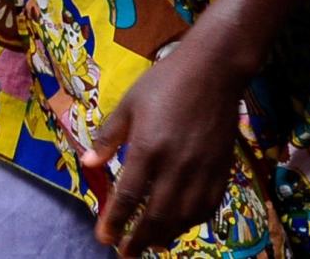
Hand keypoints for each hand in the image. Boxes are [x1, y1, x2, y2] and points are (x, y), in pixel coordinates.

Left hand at [84, 39, 247, 255]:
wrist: (214, 70)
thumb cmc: (165, 82)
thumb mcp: (129, 104)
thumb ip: (108, 137)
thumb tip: (87, 164)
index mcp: (149, 148)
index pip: (128, 196)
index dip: (114, 222)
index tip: (104, 239)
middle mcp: (176, 166)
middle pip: (156, 215)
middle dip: (138, 239)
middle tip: (125, 254)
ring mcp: (202, 170)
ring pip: (183, 217)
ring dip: (165, 235)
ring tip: (150, 245)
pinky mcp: (222, 170)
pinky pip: (207, 207)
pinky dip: (192, 222)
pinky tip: (180, 226)